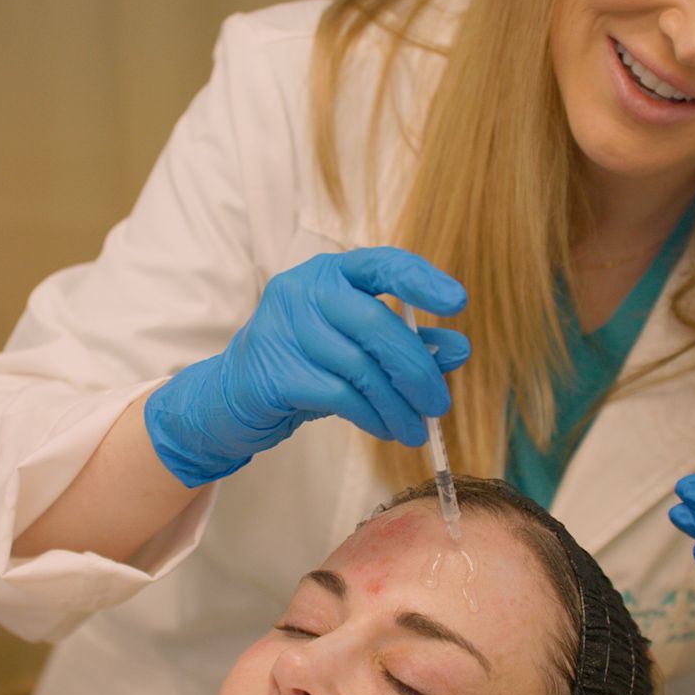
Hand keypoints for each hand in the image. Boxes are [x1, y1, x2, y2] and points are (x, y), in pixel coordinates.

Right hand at [145, 247, 468, 485]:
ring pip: (362, 367)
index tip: (458, 302)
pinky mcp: (276, 371)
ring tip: (417, 430)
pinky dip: (372, 416)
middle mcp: (304, 290)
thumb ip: (408, 343)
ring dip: (399, 405)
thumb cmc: (308, 364)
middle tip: (440, 404)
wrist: (235, 396)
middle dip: (417, 370)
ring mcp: (285, 328)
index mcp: (330, 272)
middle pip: (377, 325)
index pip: (382, 264)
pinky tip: (386, 429)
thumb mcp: (359, 349)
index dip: (422, 280)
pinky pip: (340, 396)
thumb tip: (459, 349)